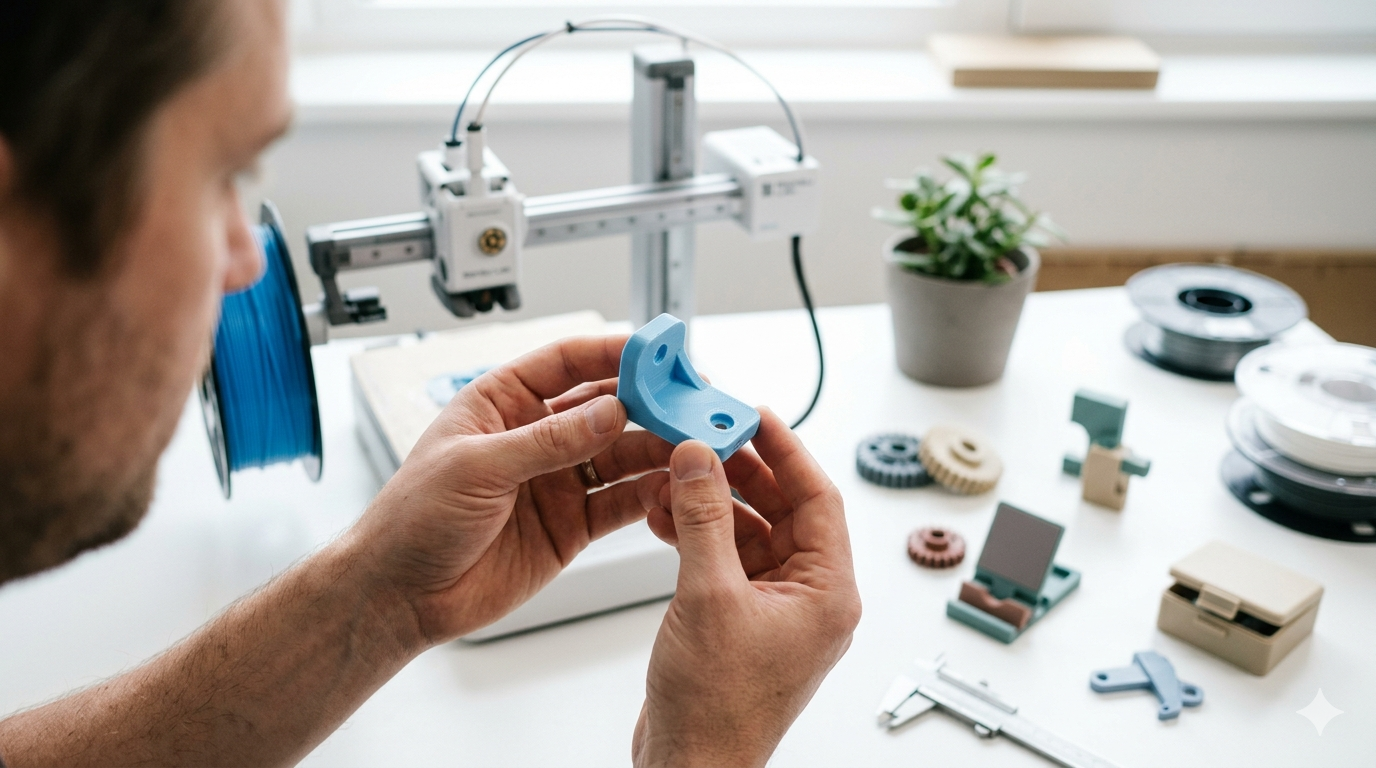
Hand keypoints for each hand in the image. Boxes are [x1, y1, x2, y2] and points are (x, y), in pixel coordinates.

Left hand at [343, 335, 671, 644]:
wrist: (400, 596)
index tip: (656, 350)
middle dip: (649, 401)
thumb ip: (546, 441)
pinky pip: (620, 501)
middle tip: (688, 401)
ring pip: (621, 453)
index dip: (613, 352)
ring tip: (691, 447)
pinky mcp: (571, 523)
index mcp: (502, 403)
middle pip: (606, 405)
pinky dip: (649, 494)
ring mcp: (556, 480)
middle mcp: (535, 435)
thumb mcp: (475, 468)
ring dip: (656, 448)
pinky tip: (672, 488)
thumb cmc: (411, 520)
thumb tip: (608, 412)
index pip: (566, 362)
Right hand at [631, 408, 861, 767]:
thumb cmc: (716, 709)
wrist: (689, 767)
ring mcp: (775, 610)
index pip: (818, 497)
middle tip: (703, 437)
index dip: (786, 450)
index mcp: (828, 592)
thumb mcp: (708, 596)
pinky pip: (726, 559)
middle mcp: (809, 598)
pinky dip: (696, 535)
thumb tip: (701, 459)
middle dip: (739, 472)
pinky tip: (663, 516)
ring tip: (671, 476)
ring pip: (749, 532)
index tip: (754, 413)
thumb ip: (703, 519)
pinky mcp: (741, 619)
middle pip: (783, 509)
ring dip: (709, 503)